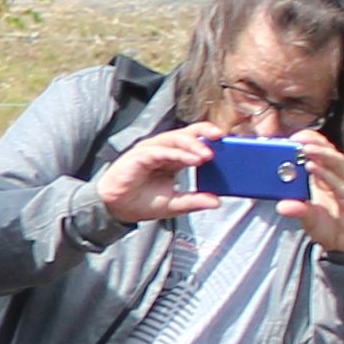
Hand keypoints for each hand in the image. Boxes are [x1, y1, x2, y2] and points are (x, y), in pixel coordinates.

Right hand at [91, 122, 218, 227]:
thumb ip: (194, 201)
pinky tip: (190, 159)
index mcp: (172, 159)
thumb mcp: (174, 205)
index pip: (192, 142)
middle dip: (204, 134)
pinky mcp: (139, 155)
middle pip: (185, 134)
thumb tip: (217, 202)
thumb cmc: (140, 203)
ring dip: (192, 145)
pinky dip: (177, 153)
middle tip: (221, 138)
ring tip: (208, 154)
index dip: (208, 139)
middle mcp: (162, 150)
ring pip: (174, 139)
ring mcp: (150, 151)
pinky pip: (161, 150)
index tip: (227, 142)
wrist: (116, 209)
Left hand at [288, 128, 343, 258]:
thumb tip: (281, 206)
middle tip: (297, 138)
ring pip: (337, 163)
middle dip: (315, 143)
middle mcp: (339, 179)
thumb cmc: (331, 227)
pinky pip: (340, 184)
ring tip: (305, 149)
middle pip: (330, 153)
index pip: (322, 153)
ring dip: (321, 154)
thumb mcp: (309, 218)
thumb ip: (298, 210)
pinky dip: (326, 175)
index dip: (311, 142)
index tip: (294, 136)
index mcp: (328, 179)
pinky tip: (313, 168)